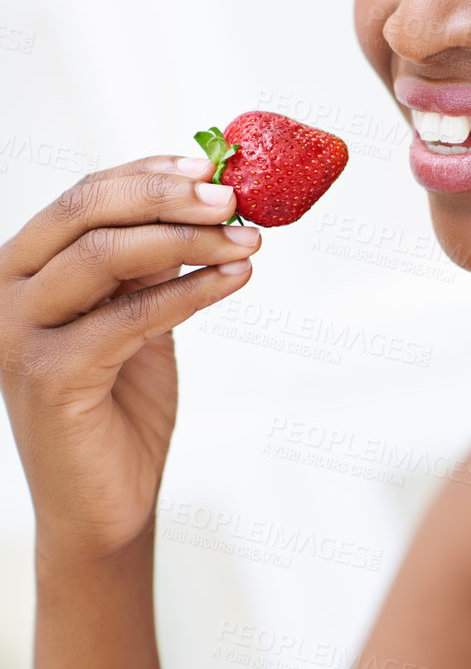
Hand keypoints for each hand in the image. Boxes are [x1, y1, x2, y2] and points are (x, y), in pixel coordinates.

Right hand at [0, 156, 259, 559]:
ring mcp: (20, 332)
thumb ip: (151, 265)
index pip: (85, 196)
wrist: (104, 503)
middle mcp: (8, 290)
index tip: (212, 165)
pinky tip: (234, 280)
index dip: (149, 172)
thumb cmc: (119, 408)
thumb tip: (207, 202)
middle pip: (88, 212)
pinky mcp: (49, 375)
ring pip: (107, 256)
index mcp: (25, 266)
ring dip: (188, 240)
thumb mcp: (135, 318)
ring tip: (248, 241)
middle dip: (167, 196)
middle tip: (234, 197)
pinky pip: (130, 316)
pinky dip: (190, 291)